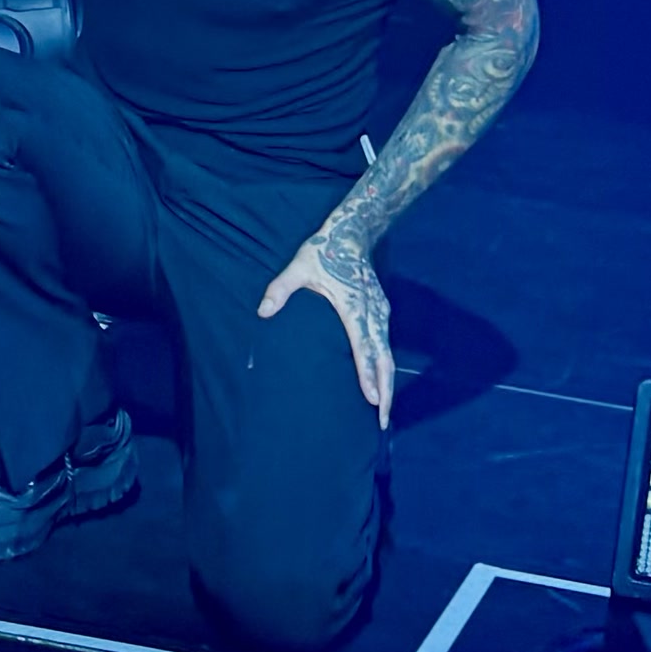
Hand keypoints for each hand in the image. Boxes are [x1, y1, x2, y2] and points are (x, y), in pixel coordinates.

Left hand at [258, 221, 393, 429]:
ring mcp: (380, 311)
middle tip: (382, 419)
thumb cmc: (323, 251)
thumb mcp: (298, 266)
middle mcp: (371, 312)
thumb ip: (280, 289)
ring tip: (383, 409)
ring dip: (387, 381)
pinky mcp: (381, 309)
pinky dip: (386, 364)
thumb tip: (262, 312)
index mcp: (352, 306)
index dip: (368, 374)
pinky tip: (382, 380)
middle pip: (383, 358)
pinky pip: (386, 342)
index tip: (372, 399)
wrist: (352, 231)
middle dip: (385, 390)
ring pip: (387, 352)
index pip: (363, 347)